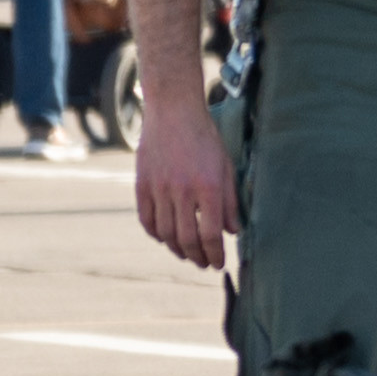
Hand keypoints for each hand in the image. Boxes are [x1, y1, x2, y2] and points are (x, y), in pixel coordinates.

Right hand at [134, 90, 236, 268]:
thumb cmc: (205, 139)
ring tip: (186, 254)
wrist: (173, 112)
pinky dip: (155, 234)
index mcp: (209, 187)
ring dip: (177, 249)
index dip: (216, 254)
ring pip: (165, 233)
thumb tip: (233, 232)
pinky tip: (165, 238)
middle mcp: (183, 191)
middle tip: (203, 263)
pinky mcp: (142, 185)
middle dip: (197, 257)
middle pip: (187, 239)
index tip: (219, 263)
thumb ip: (230, 201)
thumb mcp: (227, 167)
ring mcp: (159, 188)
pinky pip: (146, 219)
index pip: (212, 234)